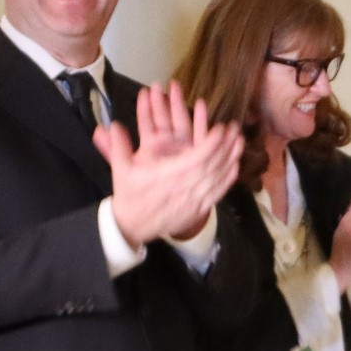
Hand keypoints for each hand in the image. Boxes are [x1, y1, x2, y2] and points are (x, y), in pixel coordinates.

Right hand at [97, 83, 242, 247]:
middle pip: (212, 166)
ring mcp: (193, 200)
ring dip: (230, 159)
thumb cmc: (129, 194)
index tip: (220, 129)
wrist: (133, 225)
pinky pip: (217, 193)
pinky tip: (235, 167)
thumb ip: (118, 146)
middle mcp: (184, 188)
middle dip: (225, 147)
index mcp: (167, 176)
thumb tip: (110, 126)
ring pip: (218, 178)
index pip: (196, 159)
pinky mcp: (198, 208)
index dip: (211, 143)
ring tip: (240, 143)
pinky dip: (227, 179)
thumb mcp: (121, 170)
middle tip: (235, 129)